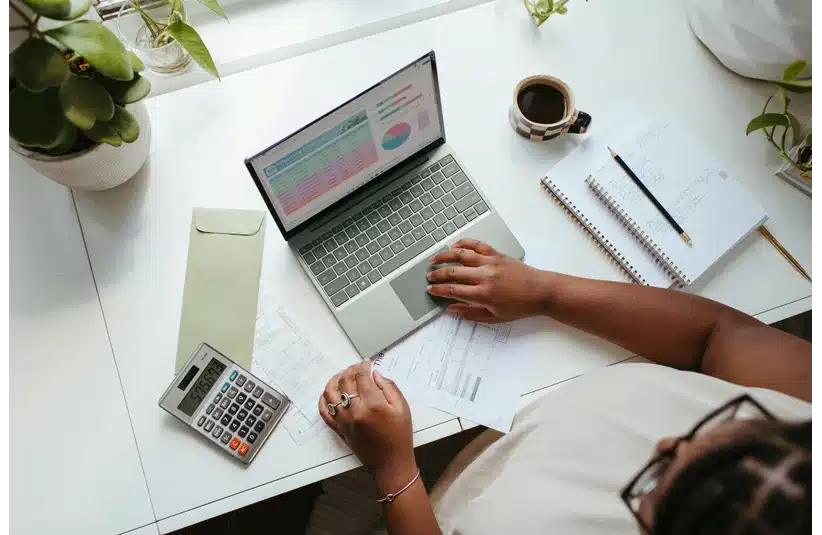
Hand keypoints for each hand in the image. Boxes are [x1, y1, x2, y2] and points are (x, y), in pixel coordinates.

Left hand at [318, 361, 416, 490]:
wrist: (391, 462)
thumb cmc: (399, 436)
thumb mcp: (402, 408)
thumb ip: (389, 387)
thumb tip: (375, 374)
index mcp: (372, 405)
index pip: (361, 377)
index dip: (363, 366)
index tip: (367, 363)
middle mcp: (355, 411)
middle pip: (345, 382)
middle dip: (350, 370)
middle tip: (357, 368)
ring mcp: (344, 421)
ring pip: (330, 393)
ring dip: (335, 380)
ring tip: (342, 376)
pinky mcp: (339, 429)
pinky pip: (324, 411)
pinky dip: (324, 399)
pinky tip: (329, 393)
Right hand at [426, 238, 551, 322]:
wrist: (541, 291)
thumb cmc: (520, 306)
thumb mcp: (495, 317)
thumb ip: (470, 313)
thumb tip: (451, 309)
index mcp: (483, 294)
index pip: (453, 290)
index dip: (438, 290)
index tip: (430, 290)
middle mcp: (485, 276)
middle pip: (453, 272)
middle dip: (437, 274)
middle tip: (429, 277)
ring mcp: (491, 263)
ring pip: (461, 255)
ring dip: (444, 256)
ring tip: (434, 259)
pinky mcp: (497, 254)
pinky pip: (477, 245)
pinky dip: (464, 243)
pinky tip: (454, 245)